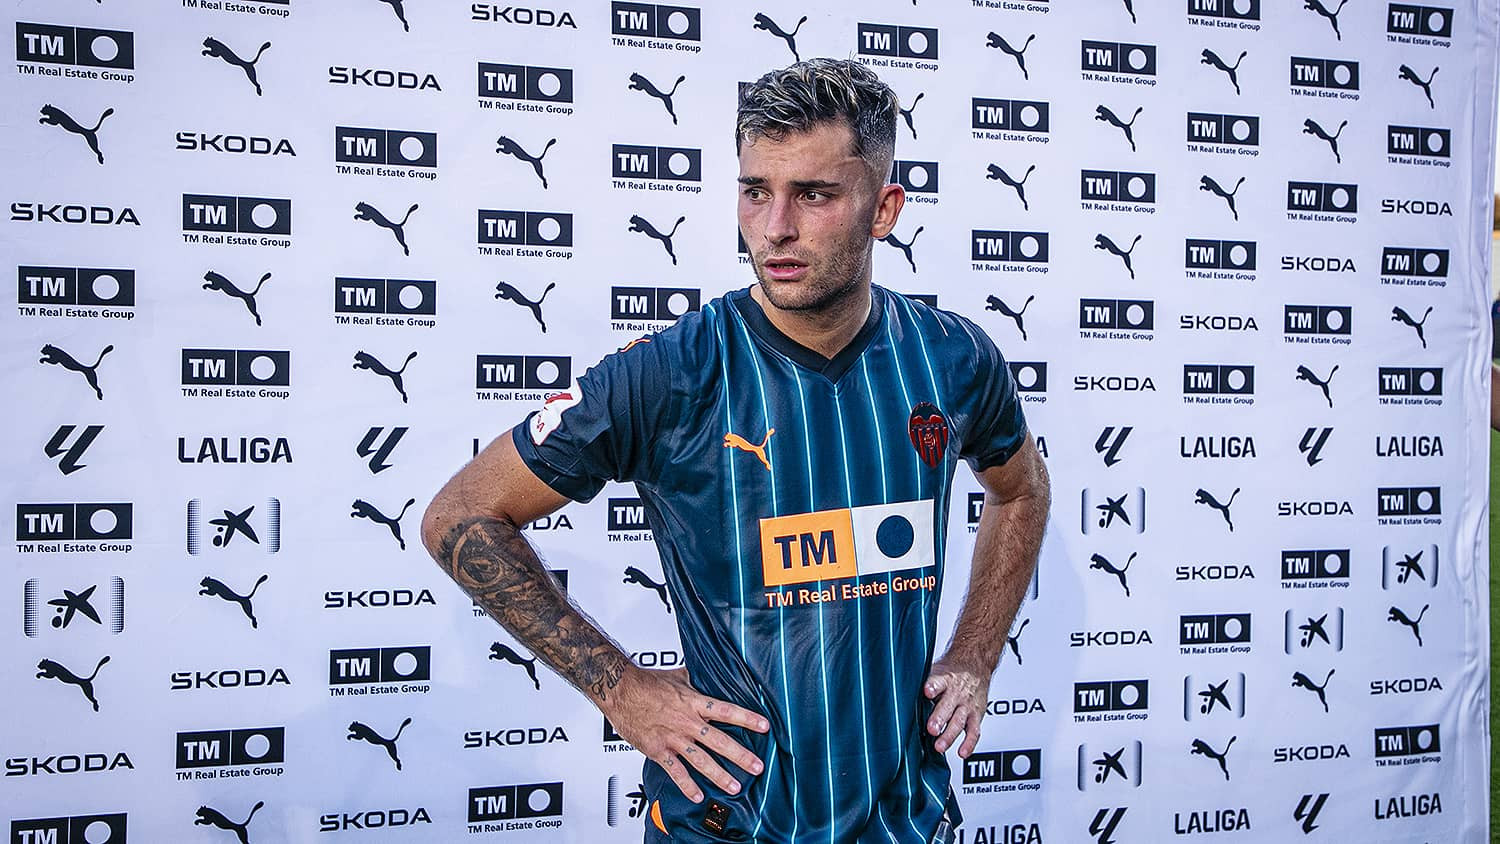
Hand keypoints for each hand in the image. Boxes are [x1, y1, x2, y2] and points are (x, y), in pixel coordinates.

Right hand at [602, 666, 768, 802]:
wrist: (620, 691)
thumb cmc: (647, 683)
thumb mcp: (678, 676)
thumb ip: (696, 680)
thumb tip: (709, 672)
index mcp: (694, 702)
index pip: (726, 711)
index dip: (747, 718)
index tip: (764, 726)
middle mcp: (687, 722)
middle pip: (719, 741)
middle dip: (740, 755)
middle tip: (757, 766)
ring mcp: (673, 738)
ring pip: (701, 760)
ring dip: (719, 775)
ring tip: (735, 786)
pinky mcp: (659, 750)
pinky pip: (675, 771)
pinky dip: (686, 785)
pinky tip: (697, 796)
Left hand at [923, 658, 988, 756]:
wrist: (976, 666)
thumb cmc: (951, 673)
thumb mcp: (936, 672)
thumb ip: (922, 684)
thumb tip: (899, 693)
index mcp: (945, 680)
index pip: (938, 682)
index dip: (932, 687)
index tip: (927, 692)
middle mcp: (956, 694)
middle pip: (948, 706)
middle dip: (939, 718)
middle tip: (931, 729)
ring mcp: (967, 706)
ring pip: (959, 721)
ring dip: (949, 735)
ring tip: (939, 746)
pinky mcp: (976, 716)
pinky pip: (974, 732)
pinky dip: (969, 744)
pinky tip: (962, 752)